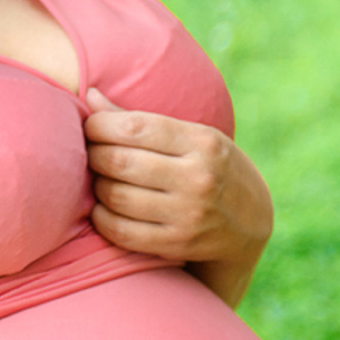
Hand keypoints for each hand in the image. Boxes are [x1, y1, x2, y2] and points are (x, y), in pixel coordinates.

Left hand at [83, 88, 272, 304]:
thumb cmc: (211, 166)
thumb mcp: (192, 136)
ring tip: (98, 178)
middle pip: (119, 161)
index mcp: (202, 142)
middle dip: (93, 154)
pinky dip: (101, 217)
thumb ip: (140, 120)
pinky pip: (121, 231)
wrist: (250, 223)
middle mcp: (198, 178)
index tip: (91, 127)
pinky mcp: (177, 243)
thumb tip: (91, 96)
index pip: (134, 127)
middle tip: (89, 153)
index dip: (100, 125)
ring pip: (116, 196)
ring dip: (96, 185)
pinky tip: (102, 207)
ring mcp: (188, 214)